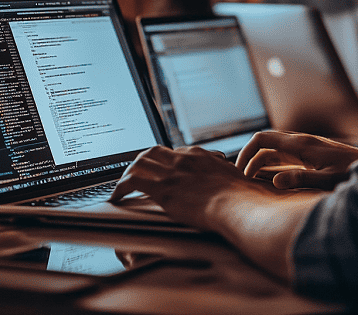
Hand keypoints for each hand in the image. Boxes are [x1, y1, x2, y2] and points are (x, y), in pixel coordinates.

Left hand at [110, 145, 270, 230]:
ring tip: (123, 183)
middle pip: (153, 152)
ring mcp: (171, 173)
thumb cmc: (240, 196)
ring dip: (128, 172)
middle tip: (136, 172)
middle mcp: (181, 159)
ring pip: (139, 162)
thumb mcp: (235, 178)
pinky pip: (133, 182)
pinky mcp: (162, 190)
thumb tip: (232, 178)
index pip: (175, 153)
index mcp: (198, 156)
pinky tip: (117, 196)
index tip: (162, 170)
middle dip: (142, 161)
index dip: (165, 161)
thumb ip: (227, 175)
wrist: (235, 204)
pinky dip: (121, 187)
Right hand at [236, 131, 357, 189]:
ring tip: (251, 182)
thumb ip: (300, 180)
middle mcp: (301, 142)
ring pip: (275, 150)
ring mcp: (307, 148)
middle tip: (241, 179)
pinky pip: (286, 157)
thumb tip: (273, 181)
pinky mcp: (313, 156)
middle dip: (250, 157)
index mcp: (300, 144)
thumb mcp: (327, 181)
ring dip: (261, 162)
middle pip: (266, 143)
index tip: (238, 171)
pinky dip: (274, 166)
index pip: (262, 139)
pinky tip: (272, 180)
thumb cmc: (354, 176)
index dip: (246, 152)